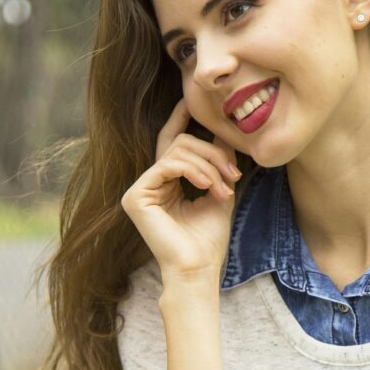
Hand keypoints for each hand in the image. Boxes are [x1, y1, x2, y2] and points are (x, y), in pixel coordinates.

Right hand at [121, 98, 241, 278]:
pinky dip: (193, 171)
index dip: (181, 119)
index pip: (172, 143)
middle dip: (212, 153)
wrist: (199, 268)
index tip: (192, 101)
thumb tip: (222, 130)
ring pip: (177, 151)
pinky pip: (167, 165)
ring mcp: (139, 189)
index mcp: (166, 183)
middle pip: (180, 143)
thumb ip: (218, 163)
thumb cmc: (208, 240)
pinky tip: (208, 187)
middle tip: (234, 175)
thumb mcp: (219, 192)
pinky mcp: (135, 196)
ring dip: (208, 165)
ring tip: (224, 188)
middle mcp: (149, 183)